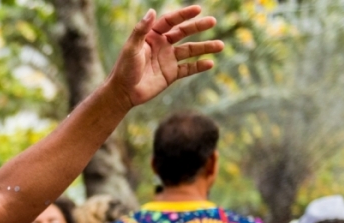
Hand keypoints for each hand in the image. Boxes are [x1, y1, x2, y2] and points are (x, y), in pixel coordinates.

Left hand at [107, 6, 222, 107]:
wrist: (123, 93)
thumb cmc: (124, 69)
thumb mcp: (131, 48)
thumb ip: (141, 30)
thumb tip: (152, 11)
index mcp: (152, 36)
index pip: (170, 21)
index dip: (183, 15)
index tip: (198, 10)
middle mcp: (162, 45)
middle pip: (183, 32)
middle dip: (198, 27)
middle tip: (213, 21)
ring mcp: (168, 59)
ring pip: (190, 50)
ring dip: (205, 47)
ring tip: (220, 45)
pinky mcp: (171, 74)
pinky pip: (188, 69)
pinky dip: (199, 66)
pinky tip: (210, 63)